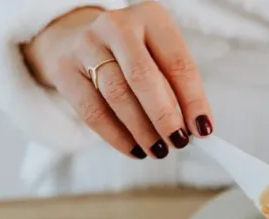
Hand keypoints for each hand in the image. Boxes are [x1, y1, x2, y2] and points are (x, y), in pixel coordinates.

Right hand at [22, 2, 212, 158]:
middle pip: (144, 78)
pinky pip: (92, 111)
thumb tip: (196, 128)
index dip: (193, 100)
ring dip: (142, 130)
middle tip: (178, 142)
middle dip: (164, 117)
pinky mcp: (65, 69)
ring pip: (118, 96)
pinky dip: (116, 136)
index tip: (203, 129)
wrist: (77, 38)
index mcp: (151, 18)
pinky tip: (134, 149)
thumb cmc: (133, 53)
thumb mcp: (160, 56)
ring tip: (158, 150)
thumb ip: (178, 87)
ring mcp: (86, 45)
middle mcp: (117, 26)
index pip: (178, 63)